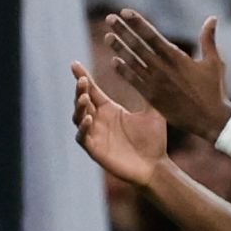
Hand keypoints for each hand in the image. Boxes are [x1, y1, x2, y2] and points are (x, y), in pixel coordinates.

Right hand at [71, 61, 168, 185]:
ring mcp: (95, 135)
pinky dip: (83, 127)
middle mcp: (99, 121)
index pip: (92, 90)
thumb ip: (147, 91)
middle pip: (82, 100)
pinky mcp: (94, 150)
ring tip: (85, 97)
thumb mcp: (153, 111)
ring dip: (79, 107)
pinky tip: (89, 118)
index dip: (82, 77)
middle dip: (79, 90)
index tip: (74, 63)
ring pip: (78, 117)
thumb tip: (149, 67)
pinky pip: (82, 137)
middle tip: (82, 80)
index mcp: (110, 110)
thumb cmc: (155, 140)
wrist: (155, 166)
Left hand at [102, 9, 230, 140]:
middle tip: (109, 18)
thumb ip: (208, 40)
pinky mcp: (152, 98)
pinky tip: (113, 62)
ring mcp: (156, 83)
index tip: (125, 12)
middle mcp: (163, 69)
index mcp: (177, 57)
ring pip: (133, 62)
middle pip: (138, 45)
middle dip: (123, 31)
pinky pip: (134, 82)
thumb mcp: (213, 62)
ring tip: (107, 37)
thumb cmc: (214, 91)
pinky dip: (123, 71)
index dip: (138, 23)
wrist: (210, 120)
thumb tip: (212, 18)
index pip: (152, 35)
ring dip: (119, 48)